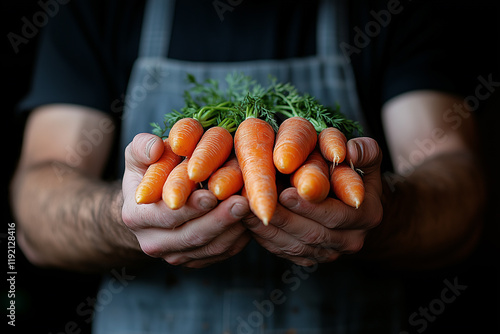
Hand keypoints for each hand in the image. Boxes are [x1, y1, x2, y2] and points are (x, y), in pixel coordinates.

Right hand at [121, 133, 250, 267]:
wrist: (148, 206)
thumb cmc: (146, 174)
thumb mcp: (137, 157)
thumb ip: (141, 147)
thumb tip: (155, 148)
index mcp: (136, 218)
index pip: (166, 215)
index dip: (191, 206)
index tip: (212, 195)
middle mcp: (153, 243)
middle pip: (192, 236)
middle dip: (220, 219)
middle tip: (243, 202)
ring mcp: (175, 256)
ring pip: (211, 248)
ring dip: (234, 230)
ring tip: (252, 209)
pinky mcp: (196, 260)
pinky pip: (222, 253)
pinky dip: (239, 238)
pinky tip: (251, 220)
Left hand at [243, 137, 383, 265]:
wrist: (356, 204)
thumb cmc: (356, 173)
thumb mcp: (367, 157)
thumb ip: (364, 150)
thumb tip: (349, 151)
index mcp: (367, 215)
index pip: (335, 215)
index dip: (308, 206)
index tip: (285, 193)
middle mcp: (351, 240)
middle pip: (312, 235)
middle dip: (282, 219)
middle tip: (258, 204)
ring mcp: (330, 252)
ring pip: (295, 247)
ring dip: (267, 231)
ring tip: (245, 211)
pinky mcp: (311, 258)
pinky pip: (285, 252)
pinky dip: (264, 238)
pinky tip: (247, 222)